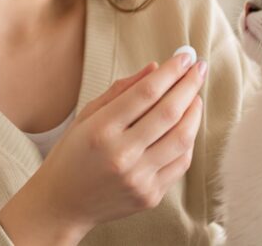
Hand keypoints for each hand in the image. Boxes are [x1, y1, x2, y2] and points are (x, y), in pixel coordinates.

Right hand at [0, 51, 206, 242]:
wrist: (62, 205)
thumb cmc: (72, 154)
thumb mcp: (87, 116)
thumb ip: (121, 90)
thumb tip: (154, 67)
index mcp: (101, 130)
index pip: (146, 93)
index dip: (171, 71)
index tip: (185, 56)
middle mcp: (121, 155)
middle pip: (169, 113)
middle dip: (189, 85)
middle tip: (199, 68)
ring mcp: (138, 179)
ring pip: (182, 139)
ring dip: (194, 112)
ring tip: (195, 97)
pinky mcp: (150, 196)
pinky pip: (180, 163)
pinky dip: (188, 140)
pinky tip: (185, 125)